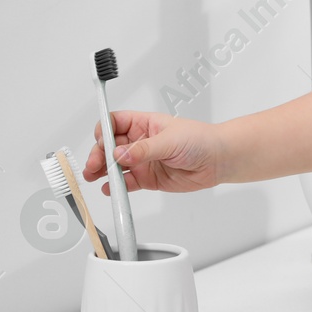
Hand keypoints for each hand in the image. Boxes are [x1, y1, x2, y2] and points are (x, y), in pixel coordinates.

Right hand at [83, 110, 223, 194]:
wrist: (218, 160)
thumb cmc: (200, 140)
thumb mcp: (170, 140)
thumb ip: (143, 150)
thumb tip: (119, 154)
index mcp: (144, 125)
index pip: (115, 123)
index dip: (104, 131)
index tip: (100, 141)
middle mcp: (141, 142)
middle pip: (110, 146)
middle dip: (99, 154)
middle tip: (94, 165)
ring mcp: (143, 161)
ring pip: (115, 165)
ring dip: (102, 170)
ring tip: (93, 176)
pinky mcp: (148, 179)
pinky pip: (127, 183)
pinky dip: (116, 186)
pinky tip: (110, 188)